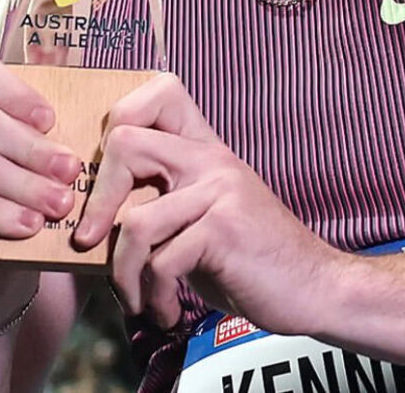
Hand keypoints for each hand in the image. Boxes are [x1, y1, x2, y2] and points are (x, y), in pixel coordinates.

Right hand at [0, 53, 82, 312]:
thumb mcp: (40, 164)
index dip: (13, 92)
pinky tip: (29, 225)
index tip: (51, 120)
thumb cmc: (24, 201)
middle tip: (71, 171)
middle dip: (31, 148)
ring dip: (22, 184)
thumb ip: (52, 137)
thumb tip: (99, 119)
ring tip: (60, 204)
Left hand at [72, 73, 348, 333]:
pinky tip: (165, 313)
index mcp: (205, 150)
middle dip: (96, 201)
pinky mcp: (224, 230)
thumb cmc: (249, 262)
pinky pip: (161, 261)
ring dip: (123, 274)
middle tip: (89, 242)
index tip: (107, 176)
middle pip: (124, 141)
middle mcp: (211, 159)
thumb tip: (92, 222)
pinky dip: (153, 298)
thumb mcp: (202, 221)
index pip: (159, 91)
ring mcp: (220, 191)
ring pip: (136, 221)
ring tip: (135, 300)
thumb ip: (161, 205)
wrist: (316, 289)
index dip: (118, 120)